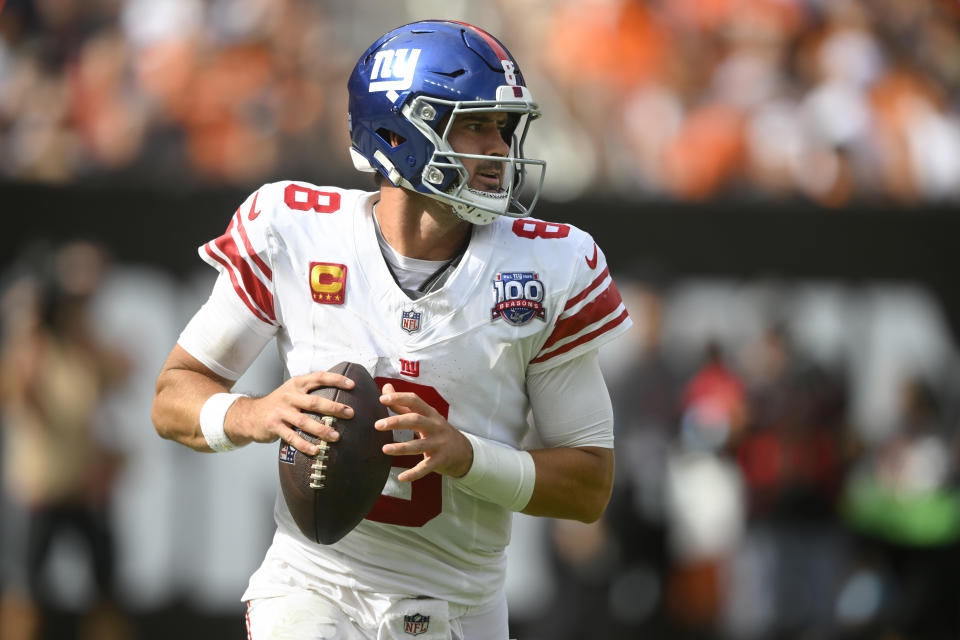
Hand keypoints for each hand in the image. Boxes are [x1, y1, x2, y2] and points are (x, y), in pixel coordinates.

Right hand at [228, 371, 355, 454]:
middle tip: (350, 413)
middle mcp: (289, 396)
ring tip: (336, 436)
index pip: (319, 377)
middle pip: (314, 402)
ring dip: (321, 429)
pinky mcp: (274, 426)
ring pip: (304, 421)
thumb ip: (311, 391)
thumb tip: (340, 395)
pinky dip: (304, 445)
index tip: (352, 385)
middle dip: (334, 408)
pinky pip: (292, 437)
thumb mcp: (292, 391)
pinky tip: (316, 450)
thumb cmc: (279, 404)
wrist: (250, 415)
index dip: (336, 380)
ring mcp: (281, 411)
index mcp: (297, 384)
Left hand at [375, 383, 472, 481]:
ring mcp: (438, 444)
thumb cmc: (437, 430)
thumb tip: (385, 388)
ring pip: (419, 445)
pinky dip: (414, 473)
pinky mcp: (439, 460)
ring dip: (401, 448)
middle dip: (396, 421)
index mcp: (430, 413)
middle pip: (416, 420)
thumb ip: (403, 404)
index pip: (415, 401)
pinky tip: (401, 477)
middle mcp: (435, 426)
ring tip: (384, 449)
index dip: (399, 398)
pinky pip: (425, 467)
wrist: (463, 451)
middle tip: (378, 425)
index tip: (382, 398)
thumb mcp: (424, 416)